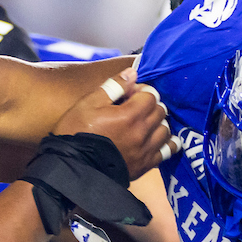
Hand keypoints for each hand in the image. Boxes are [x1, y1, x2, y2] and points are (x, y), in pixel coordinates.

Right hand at [55, 63, 179, 178]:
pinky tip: (158, 140)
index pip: (151, 95)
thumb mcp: (88, 104)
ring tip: (144, 125)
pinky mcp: (145, 165)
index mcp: (130, 115)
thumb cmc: (76, 133)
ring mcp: (146, 150)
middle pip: (160, 111)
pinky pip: (167, 151)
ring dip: (157, 123)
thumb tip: (132, 73)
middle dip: (149, 106)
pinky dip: (167, 143)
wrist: (73, 168)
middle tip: (134, 109)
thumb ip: (113, 87)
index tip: (129, 95)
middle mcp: (143, 132)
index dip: (140, 91)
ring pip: (165, 130)